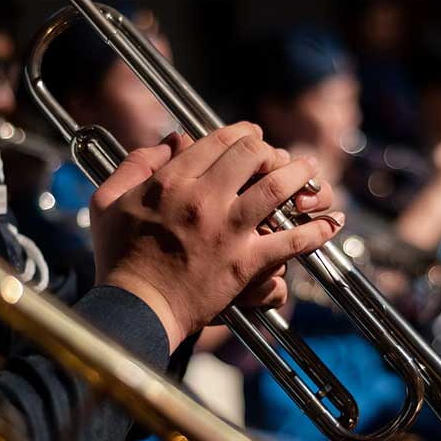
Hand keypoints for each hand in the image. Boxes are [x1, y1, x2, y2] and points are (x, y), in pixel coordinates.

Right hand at [90, 122, 340, 349]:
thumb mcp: (109, 200)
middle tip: (279, 156)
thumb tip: (168, 141)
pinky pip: (290, 242)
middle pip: (252, 154)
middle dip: (270, 149)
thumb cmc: (118, 258)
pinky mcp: (245, 264)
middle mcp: (204, 199)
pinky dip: (316, 231)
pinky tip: (332, 223)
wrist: (135, 308)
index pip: (219, 140)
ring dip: (300, 176)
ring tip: (311, 173)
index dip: (242, 132)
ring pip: (277, 188)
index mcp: (172, 180)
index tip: (251, 136)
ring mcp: (228, 231)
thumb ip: (135, 164)